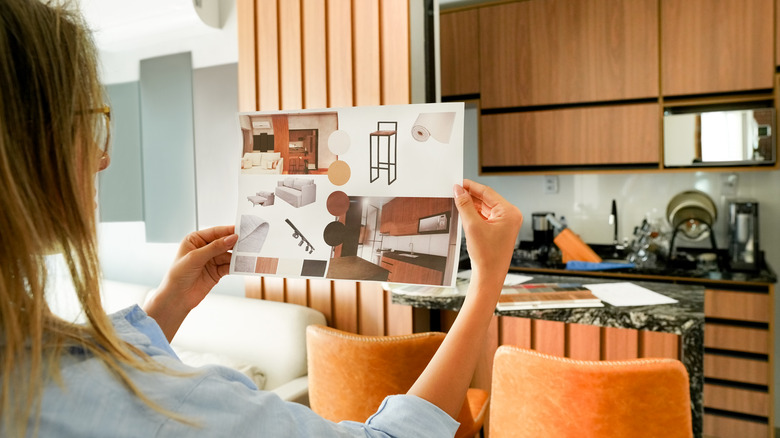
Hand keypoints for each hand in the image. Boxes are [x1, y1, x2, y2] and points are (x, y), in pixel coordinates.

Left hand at [144, 225, 237, 340]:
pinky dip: (236, 266)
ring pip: (228, 255)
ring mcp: (211, 260)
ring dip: (237, 256)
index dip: (228, 231)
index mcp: (195, 240)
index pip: (215, 232)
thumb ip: (215, 247)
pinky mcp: (217, 272)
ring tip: (248, 255)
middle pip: (224, 243)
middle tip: (248, 242)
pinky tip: (242, 265)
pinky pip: (229, 266)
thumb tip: (231, 238)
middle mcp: (204, 248)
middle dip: (235, 244)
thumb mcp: (195, 257)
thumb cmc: (178, 275)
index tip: (241, 231)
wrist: (176, 298)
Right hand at [453, 179, 522, 284]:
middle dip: (470, 196)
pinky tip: (463, 211)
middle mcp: (510, 216)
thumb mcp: (472, 226)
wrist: (489, 276)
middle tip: (455, 191)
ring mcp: (505, 224)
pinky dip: (474, 214)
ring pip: (485, 208)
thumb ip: (465, 205)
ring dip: (471, 205)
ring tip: (456, 201)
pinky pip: (485, 217)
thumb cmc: (487, 256)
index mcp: (510, 212)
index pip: (488, 193)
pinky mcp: (499, 230)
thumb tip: (459, 191)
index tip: (459, 182)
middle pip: (487, 199)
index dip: (471, 186)